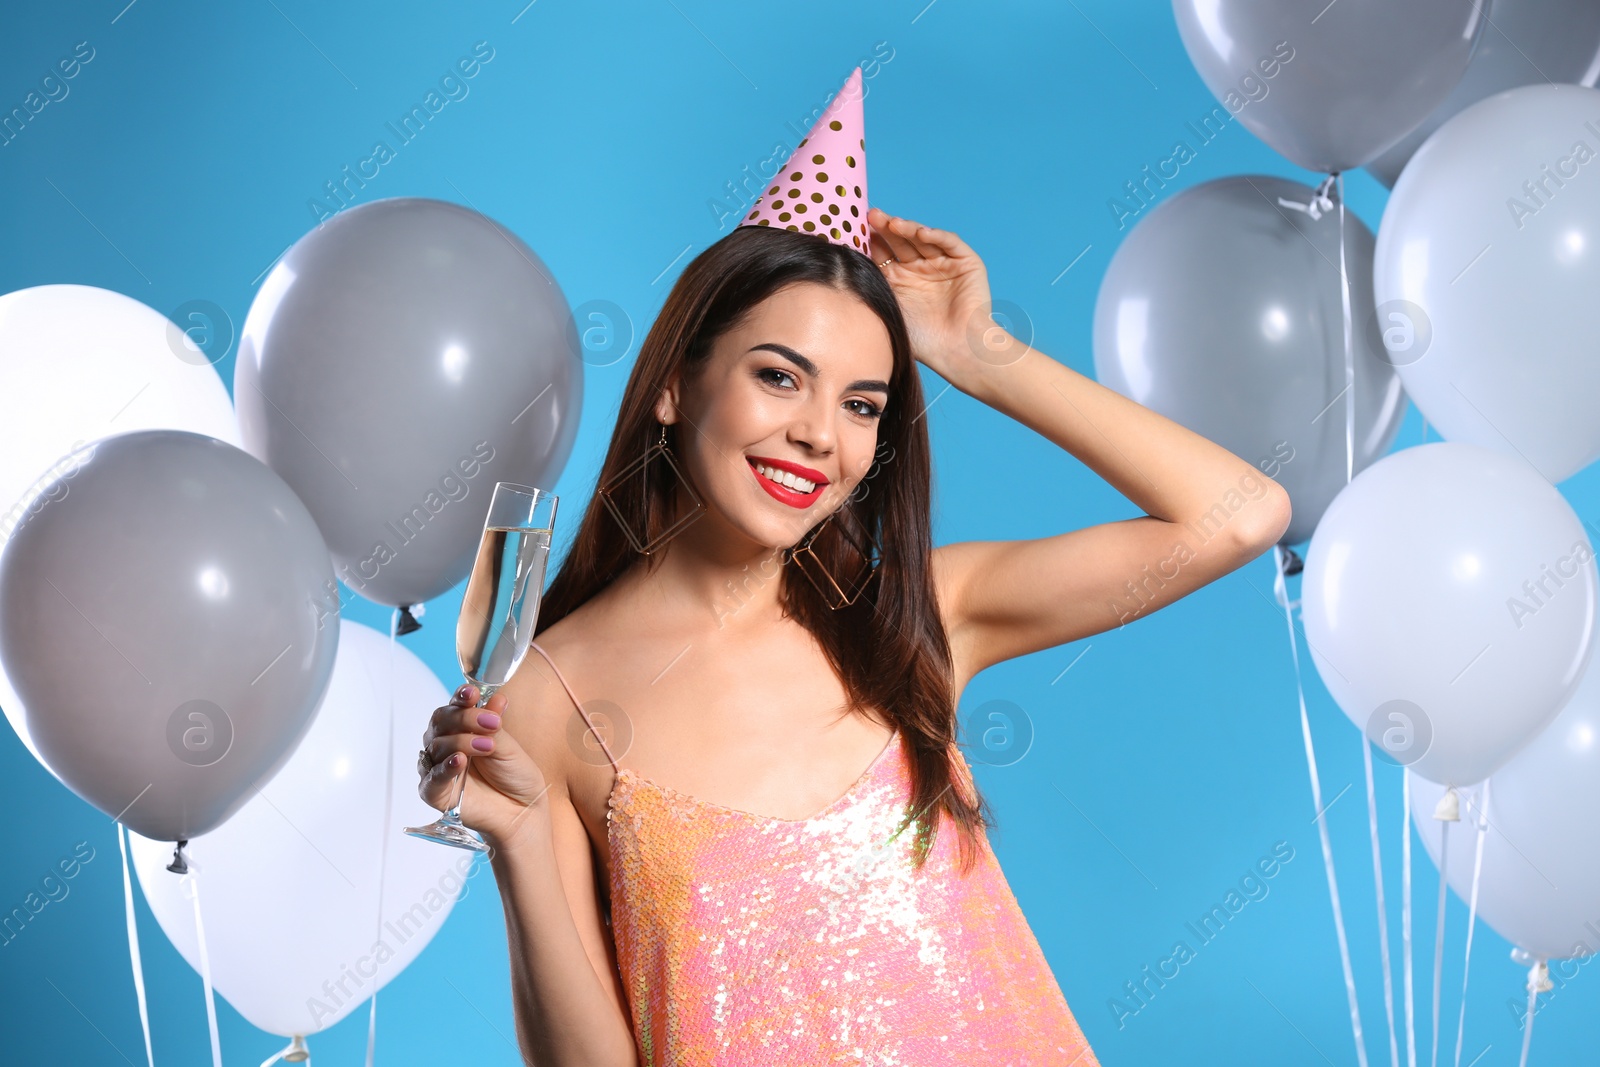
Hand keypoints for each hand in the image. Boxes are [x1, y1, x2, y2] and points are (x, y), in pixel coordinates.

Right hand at [419, 683, 550, 847]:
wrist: (522, 809)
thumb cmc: (514, 776)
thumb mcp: (508, 745)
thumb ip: (494, 725)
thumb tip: (496, 698)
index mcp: (462, 729)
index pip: (454, 706)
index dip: (460, 697)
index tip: (472, 693)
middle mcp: (446, 745)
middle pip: (440, 722)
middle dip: (465, 718)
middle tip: (491, 723)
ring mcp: (437, 768)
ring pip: (437, 746)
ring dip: (463, 742)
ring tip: (488, 746)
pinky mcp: (434, 792)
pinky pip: (432, 778)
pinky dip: (444, 767)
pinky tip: (459, 760)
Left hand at [867, 207, 1016, 387]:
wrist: (956, 351)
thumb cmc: (921, 340)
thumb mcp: (889, 309)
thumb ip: (872, 286)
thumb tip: (840, 268)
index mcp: (900, 280)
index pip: (883, 253)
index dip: (871, 240)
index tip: (856, 228)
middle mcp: (920, 269)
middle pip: (901, 241)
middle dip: (886, 228)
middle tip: (872, 217)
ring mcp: (943, 264)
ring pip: (923, 238)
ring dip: (908, 228)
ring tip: (893, 223)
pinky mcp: (966, 262)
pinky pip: (950, 243)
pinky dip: (936, 235)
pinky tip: (921, 233)